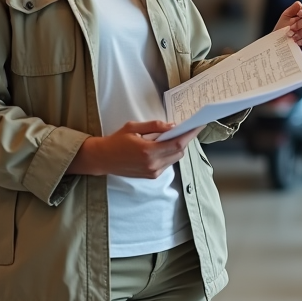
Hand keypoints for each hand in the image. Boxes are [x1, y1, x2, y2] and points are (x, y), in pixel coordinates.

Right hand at [69, 120, 204, 178]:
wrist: (102, 159)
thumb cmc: (116, 141)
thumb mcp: (133, 127)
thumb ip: (154, 126)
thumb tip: (173, 126)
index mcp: (148, 151)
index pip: (177, 143)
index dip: (190, 134)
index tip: (199, 125)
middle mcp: (152, 164)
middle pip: (179, 151)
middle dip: (186, 139)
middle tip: (189, 127)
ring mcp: (152, 172)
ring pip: (175, 158)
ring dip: (178, 146)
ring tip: (177, 135)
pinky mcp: (151, 175)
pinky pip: (168, 163)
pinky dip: (170, 153)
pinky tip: (165, 145)